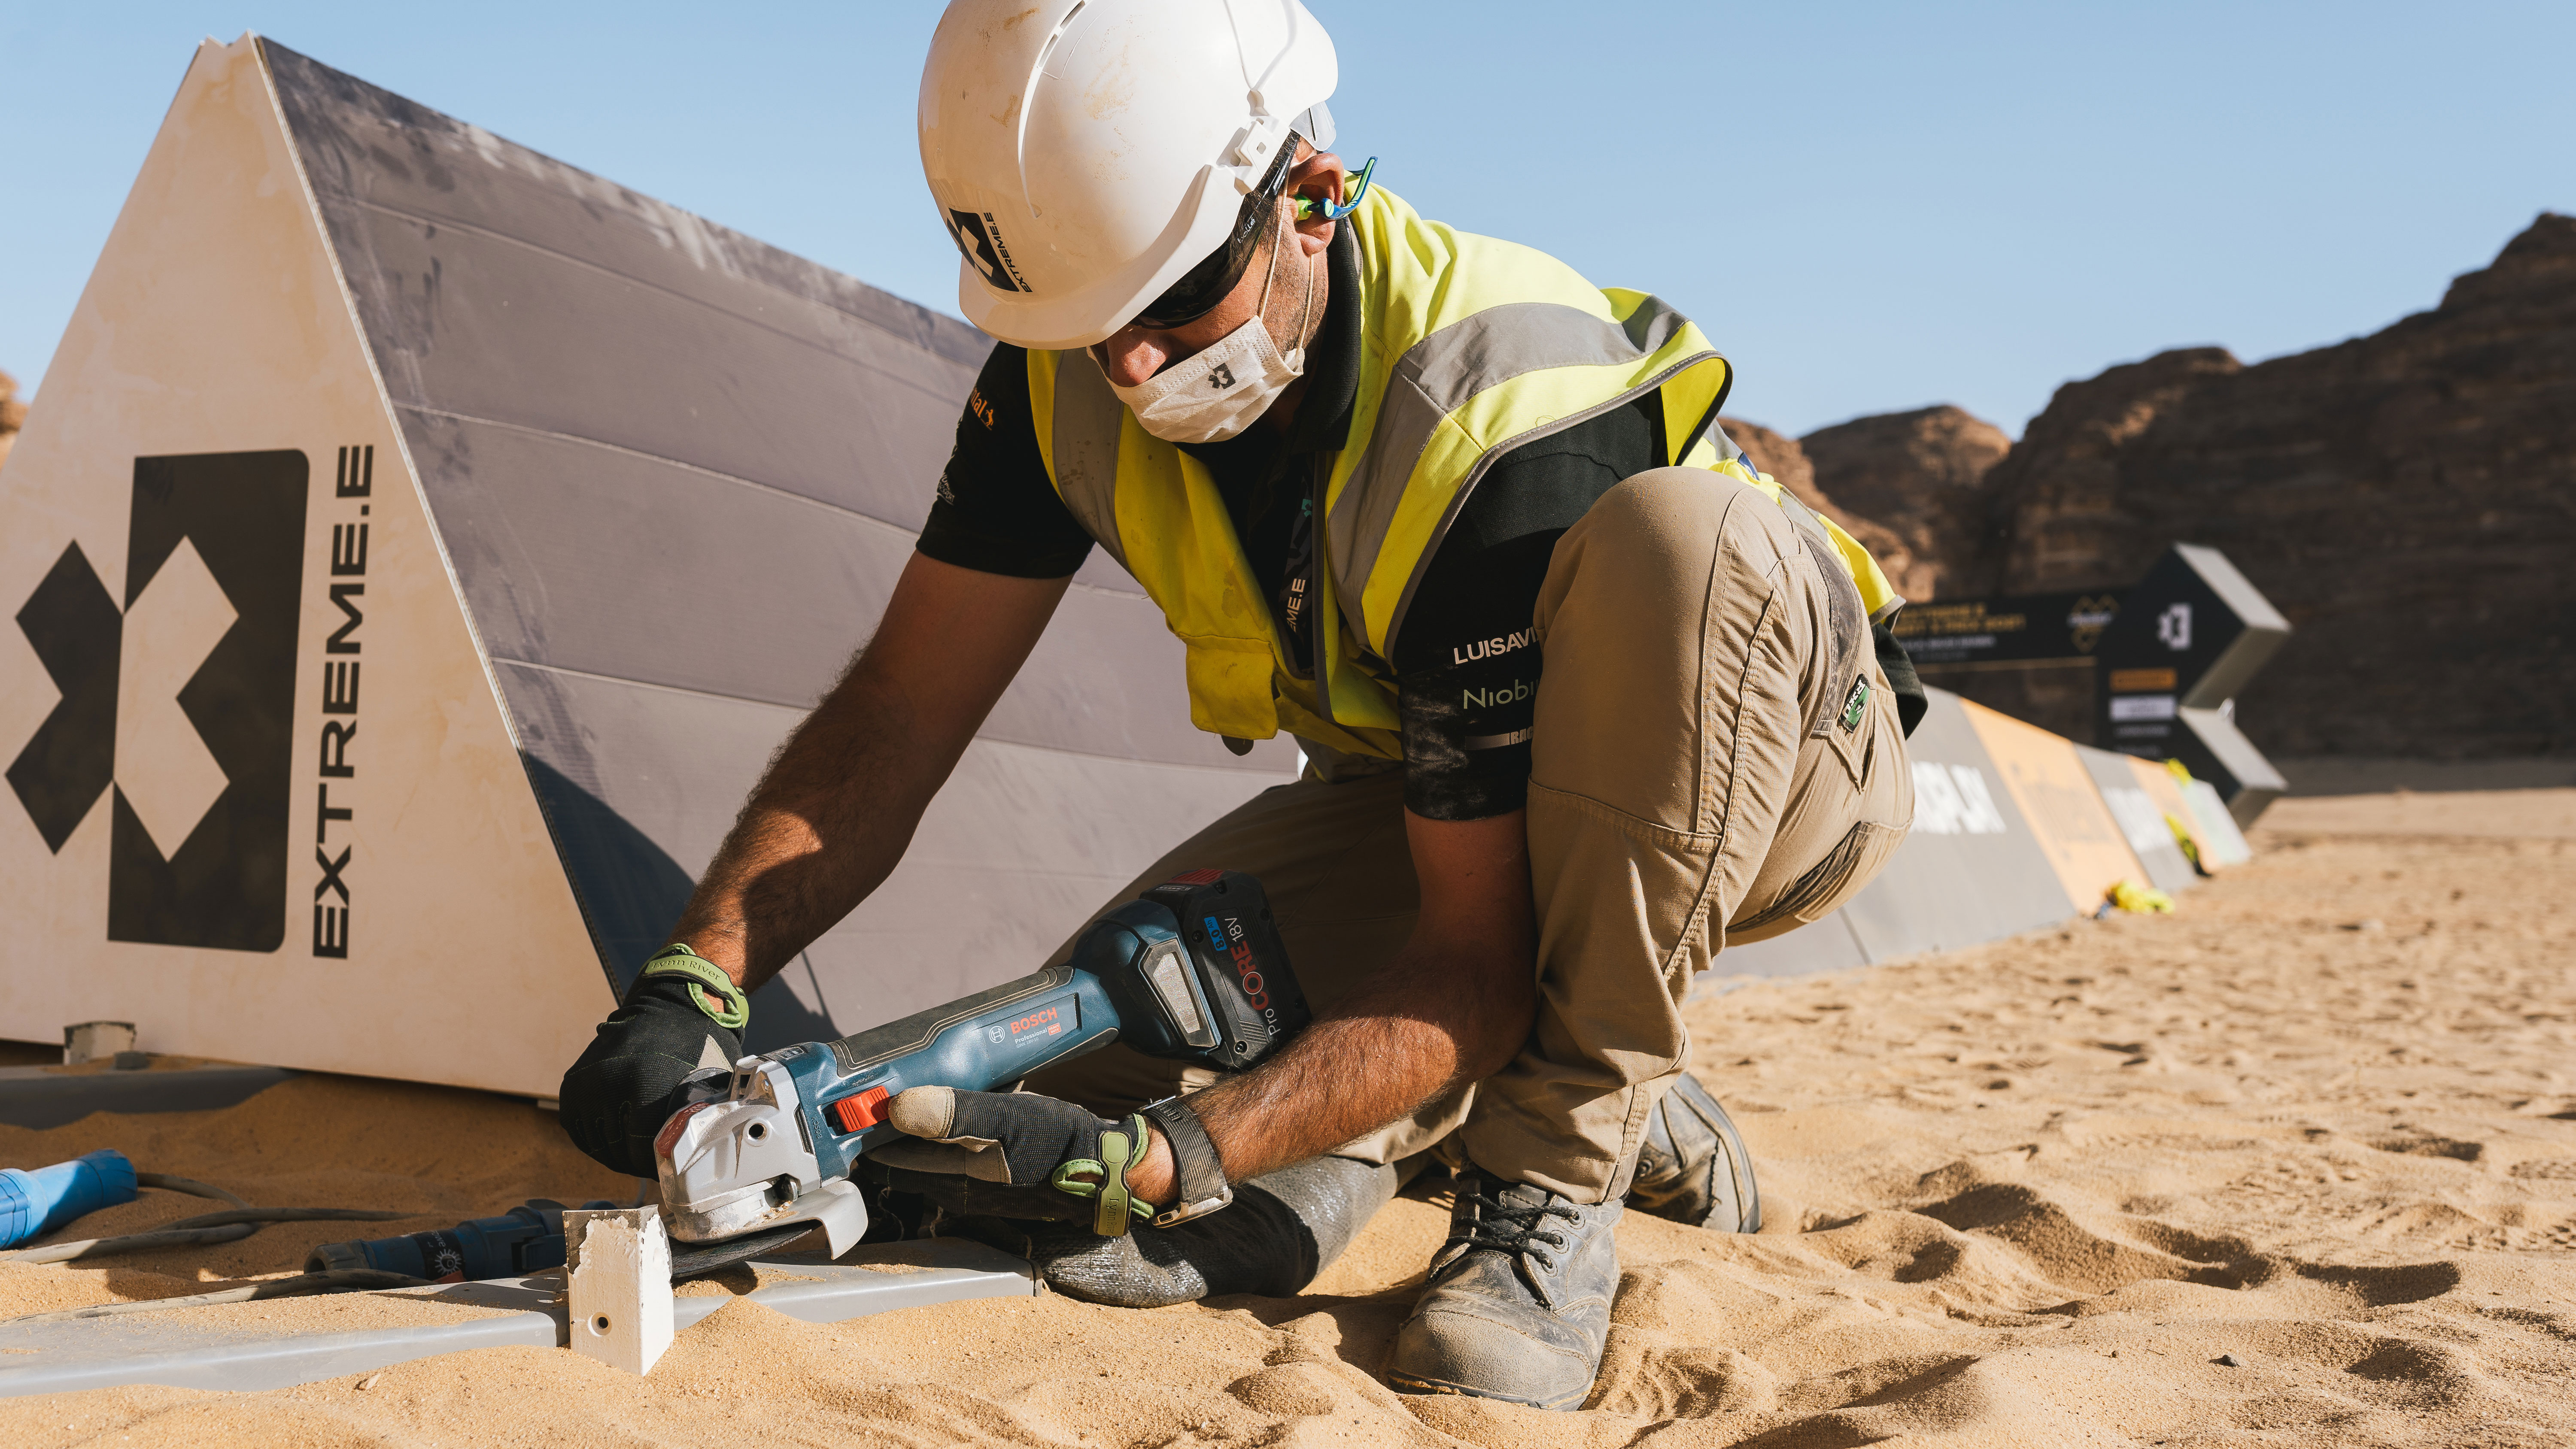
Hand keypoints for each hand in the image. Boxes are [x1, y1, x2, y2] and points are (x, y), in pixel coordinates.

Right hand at [557, 948, 746, 1176]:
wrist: (672, 1004)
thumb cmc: (698, 1045)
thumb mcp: (704, 1084)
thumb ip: (692, 1123)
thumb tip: (693, 1164)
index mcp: (642, 1085)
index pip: (640, 1151)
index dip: (656, 1165)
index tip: (667, 1169)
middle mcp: (607, 1083)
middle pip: (616, 1150)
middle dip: (636, 1163)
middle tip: (652, 1164)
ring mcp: (586, 1081)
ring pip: (594, 1142)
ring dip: (614, 1154)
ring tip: (635, 1154)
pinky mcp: (573, 1082)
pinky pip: (576, 1127)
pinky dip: (594, 1138)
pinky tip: (615, 1138)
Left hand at [867, 1087, 1162, 1234]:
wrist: (1110, 1169)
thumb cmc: (1060, 1145)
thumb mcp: (1007, 1121)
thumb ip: (954, 1113)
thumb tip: (897, 1107)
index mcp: (953, 1177)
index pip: (891, 1157)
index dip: (869, 1132)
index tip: (851, 1105)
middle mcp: (957, 1187)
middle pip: (904, 1159)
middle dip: (885, 1132)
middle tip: (868, 1098)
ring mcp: (975, 1185)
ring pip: (926, 1157)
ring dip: (912, 1133)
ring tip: (901, 1100)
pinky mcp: (993, 1176)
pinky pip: (951, 1155)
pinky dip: (939, 1136)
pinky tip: (947, 1113)